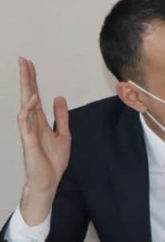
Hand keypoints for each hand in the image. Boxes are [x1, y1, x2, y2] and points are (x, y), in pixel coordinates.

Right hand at [17, 57, 70, 224]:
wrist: (48, 181)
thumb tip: (59, 98)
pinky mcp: (28, 140)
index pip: (34, 95)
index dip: (32, 79)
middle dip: (26, 78)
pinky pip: (25, 122)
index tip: (29, 63)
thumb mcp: (64, 134)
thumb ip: (61, 117)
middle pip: (28, 95)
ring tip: (26, 71)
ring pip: (25, 105)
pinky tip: (32, 98)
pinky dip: (28, 109)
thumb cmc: (52, 161)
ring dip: (26, 88)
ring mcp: (29, 131)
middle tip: (22, 60)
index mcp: (40, 121)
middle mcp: (32, 123)